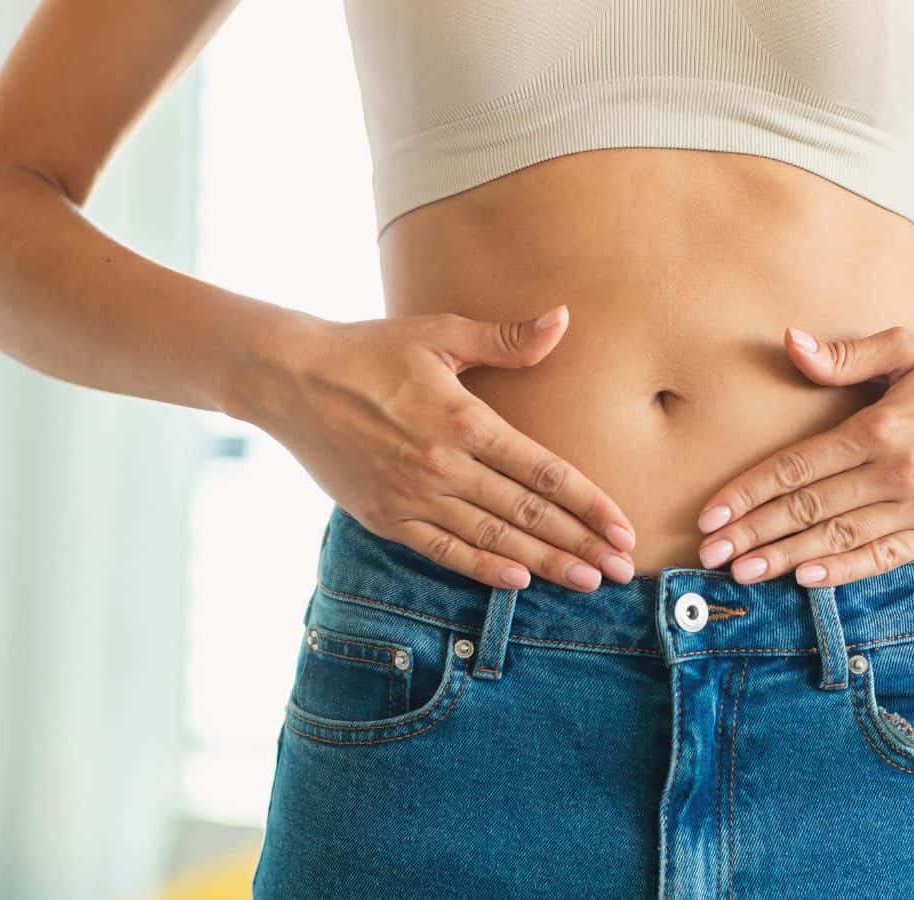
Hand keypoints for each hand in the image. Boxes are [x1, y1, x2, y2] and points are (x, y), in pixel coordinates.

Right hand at [244, 305, 637, 591]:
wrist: (289, 378)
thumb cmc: (370, 349)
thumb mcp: (439, 332)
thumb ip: (505, 339)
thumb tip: (563, 320)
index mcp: (465, 419)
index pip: (543, 470)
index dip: (589, 502)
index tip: (623, 526)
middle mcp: (443, 464)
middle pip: (527, 512)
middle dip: (580, 543)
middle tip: (622, 568)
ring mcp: (412, 495)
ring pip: (492, 538)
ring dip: (544, 563)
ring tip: (586, 581)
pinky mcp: (385, 516)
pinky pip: (442, 551)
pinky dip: (482, 568)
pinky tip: (518, 581)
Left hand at [694, 325, 913, 587]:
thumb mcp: (909, 347)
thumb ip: (845, 354)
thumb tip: (791, 344)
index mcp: (879, 427)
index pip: (796, 468)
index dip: (748, 491)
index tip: (712, 512)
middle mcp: (896, 472)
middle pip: (808, 509)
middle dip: (753, 533)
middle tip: (710, 553)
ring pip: (838, 538)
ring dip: (786, 557)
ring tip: (743, 571)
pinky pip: (884, 556)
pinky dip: (844, 570)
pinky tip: (808, 579)